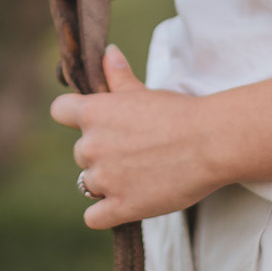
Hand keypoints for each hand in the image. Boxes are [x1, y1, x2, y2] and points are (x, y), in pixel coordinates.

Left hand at [50, 45, 219, 228]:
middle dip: (101, 153)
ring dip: (107, 182)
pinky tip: (126, 202)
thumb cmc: (180, 113)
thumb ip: (118, 76)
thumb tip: (108, 52)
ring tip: (139, 175)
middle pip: (80, 153)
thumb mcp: (144, 92)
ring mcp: (105, 179)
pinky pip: (93, 217)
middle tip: (135, 151)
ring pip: (87, 184)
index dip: (75, 116)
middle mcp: (92, 146)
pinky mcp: (121, 207)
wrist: (211, 143)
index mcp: (94, 112)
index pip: (60, 111)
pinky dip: (105, 213)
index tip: (96, 122)